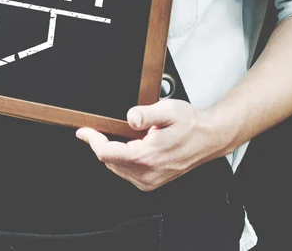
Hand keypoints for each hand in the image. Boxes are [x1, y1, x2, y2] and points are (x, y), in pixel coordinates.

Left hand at [76, 100, 222, 190]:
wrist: (208, 138)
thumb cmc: (190, 124)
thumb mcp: (168, 110)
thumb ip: (146, 114)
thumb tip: (131, 117)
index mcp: (147, 156)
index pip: (107, 153)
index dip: (92, 140)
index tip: (83, 131)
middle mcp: (147, 173)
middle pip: (109, 161)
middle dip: (102, 143)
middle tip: (102, 128)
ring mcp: (150, 180)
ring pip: (116, 167)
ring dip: (112, 151)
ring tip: (123, 135)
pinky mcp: (152, 182)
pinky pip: (126, 172)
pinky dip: (122, 158)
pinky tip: (131, 146)